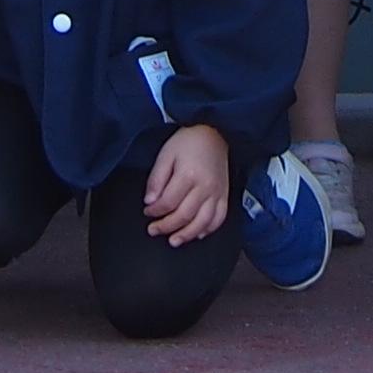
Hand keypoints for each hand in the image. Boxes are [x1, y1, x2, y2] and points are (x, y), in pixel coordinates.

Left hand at [143, 120, 231, 242]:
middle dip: (166, 226)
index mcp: (188, 175)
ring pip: (203, 222)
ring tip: (174, 240)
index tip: (147, 212)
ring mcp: (217, 192)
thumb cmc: (188, 141)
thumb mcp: (166, 154)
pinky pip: (219, 218)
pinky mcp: (224, 195)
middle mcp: (205, 186)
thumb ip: (156, 179)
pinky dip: (209, 229)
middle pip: (184, 215)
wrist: (215, 131)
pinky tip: (197, 234)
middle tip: (153, 230)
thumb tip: (150, 202)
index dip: (155, 211)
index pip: (168, 202)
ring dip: (187, 234)